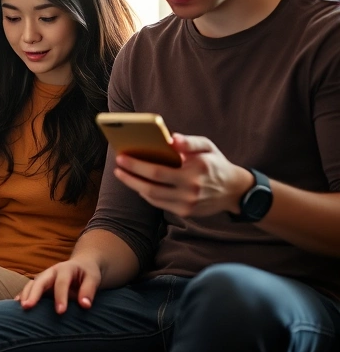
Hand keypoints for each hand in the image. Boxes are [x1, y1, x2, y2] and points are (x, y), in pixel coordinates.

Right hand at [16, 258, 101, 313]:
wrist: (81, 265)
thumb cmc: (87, 273)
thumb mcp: (94, 278)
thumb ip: (89, 290)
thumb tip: (85, 305)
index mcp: (66, 269)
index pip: (61, 282)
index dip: (61, 297)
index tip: (60, 312)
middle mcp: (51, 271)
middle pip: (40, 281)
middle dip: (34, 294)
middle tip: (28, 306)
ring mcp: (44, 276)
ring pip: (32, 284)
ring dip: (25, 294)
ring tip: (22, 307)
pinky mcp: (40, 283)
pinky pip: (29, 288)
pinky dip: (22, 295)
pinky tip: (16, 304)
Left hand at [112, 134, 251, 217]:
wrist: (234, 190)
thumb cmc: (215, 164)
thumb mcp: (207, 146)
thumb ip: (189, 142)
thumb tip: (170, 138)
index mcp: (194, 172)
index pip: (157, 171)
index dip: (136, 166)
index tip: (121, 157)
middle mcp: (190, 191)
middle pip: (150, 187)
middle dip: (130, 177)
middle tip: (117, 167)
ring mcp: (187, 205)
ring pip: (152, 198)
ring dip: (135, 186)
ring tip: (123, 174)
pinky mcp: (186, 213)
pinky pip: (159, 204)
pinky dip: (147, 194)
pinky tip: (139, 184)